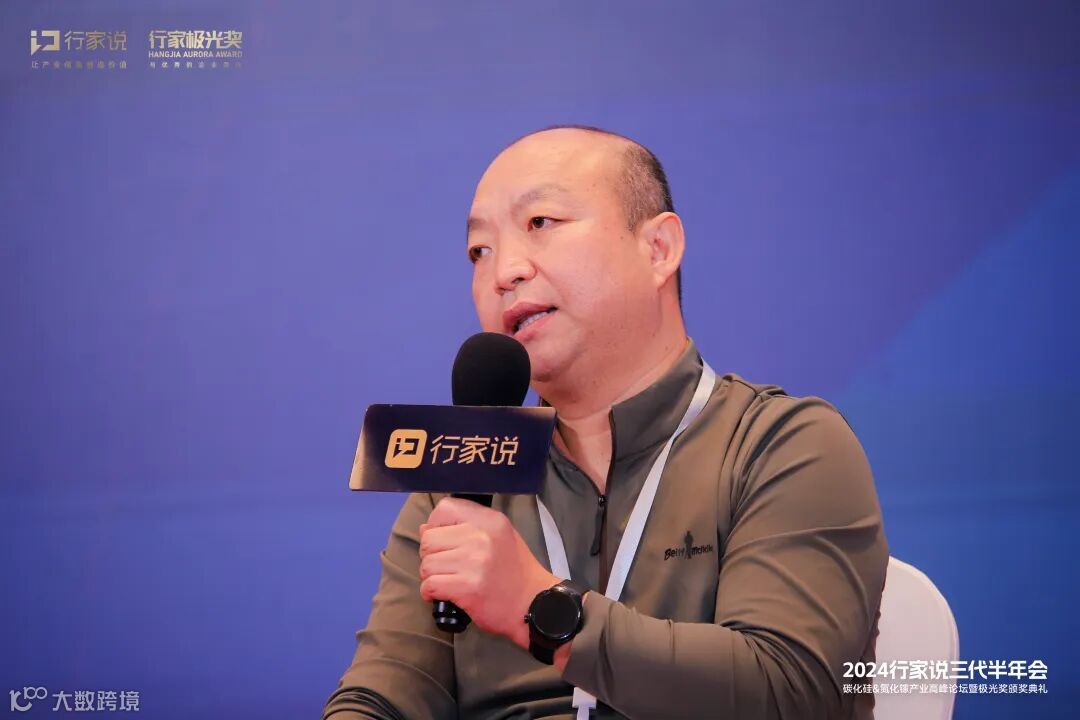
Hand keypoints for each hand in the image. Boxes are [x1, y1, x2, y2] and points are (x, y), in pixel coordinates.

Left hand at [419, 497, 559, 648]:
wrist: (535, 604)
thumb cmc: (515, 571)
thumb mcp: (498, 537)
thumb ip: (465, 527)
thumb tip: (425, 528)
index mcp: (489, 520)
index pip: (445, 508)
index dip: (436, 525)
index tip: (443, 542)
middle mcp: (480, 536)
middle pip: (429, 539)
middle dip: (431, 556)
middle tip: (446, 567)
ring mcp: (474, 562)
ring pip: (427, 564)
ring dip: (431, 576)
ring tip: (448, 582)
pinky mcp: (467, 587)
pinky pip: (430, 585)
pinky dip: (430, 593)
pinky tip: (443, 595)